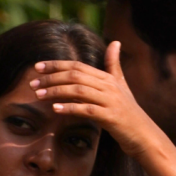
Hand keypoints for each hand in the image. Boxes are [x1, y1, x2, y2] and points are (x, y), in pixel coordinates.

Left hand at [30, 43, 161, 157]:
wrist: (143, 134)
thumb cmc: (128, 111)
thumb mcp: (121, 85)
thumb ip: (114, 65)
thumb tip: (115, 42)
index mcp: (107, 78)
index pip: (77, 66)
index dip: (56, 65)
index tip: (37, 67)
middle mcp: (109, 86)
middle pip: (75, 76)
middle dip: (51, 78)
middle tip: (32, 83)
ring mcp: (110, 101)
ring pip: (79, 91)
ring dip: (56, 92)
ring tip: (38, 95)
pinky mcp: (111, 117)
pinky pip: (87, 110)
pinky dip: (70, 108)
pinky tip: (55, 109)